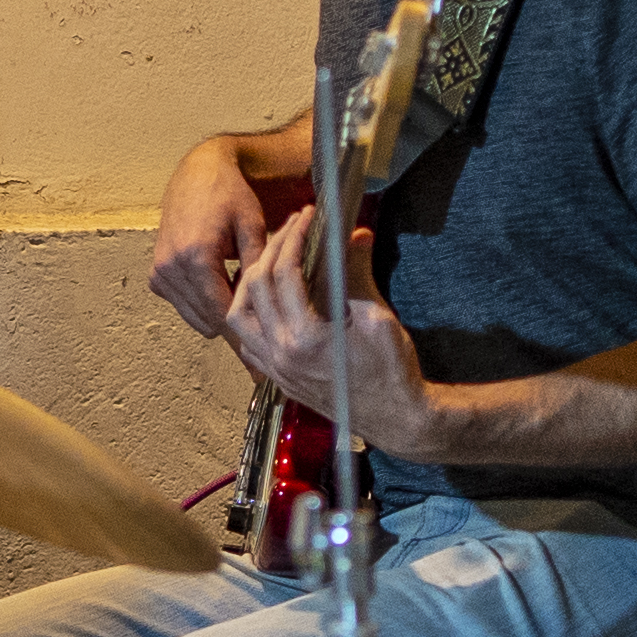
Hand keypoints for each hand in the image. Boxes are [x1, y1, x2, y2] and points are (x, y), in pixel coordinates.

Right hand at [147, 130, 293, 339]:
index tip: (264, 324)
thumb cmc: (230, 195)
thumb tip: (264, 308)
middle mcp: (171, 267)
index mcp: (195, 257)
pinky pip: (183, 306)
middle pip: (208, 321)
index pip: (223, 314)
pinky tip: (218, 280)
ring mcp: (160, 272)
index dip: (247, 323)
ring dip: (217, 310)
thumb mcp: (253, 228)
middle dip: (234, 316)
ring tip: (237, 286)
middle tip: (254, 302)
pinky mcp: (156, 275)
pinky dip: (201, 302)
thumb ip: (258, 271)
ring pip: (195, 318)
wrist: (198, 173)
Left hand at [215, 211, 435, 455]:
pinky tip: (268, 300)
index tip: (306, 217)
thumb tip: (355, 234)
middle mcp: (280, 354)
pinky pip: (247, 341)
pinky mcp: (278, 378)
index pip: (283, 273)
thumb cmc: (392, 371)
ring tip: (272, 260)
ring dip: (251, 282)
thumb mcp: (377, 316)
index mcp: (304, 338)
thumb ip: (356, 272)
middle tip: (291, 228)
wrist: (397, 418)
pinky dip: (251, 314)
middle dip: (272, 249)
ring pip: (239, 316)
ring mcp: (275, 369)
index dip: (293, 238)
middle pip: (255, 287)